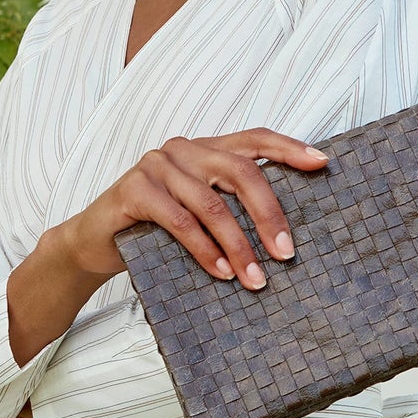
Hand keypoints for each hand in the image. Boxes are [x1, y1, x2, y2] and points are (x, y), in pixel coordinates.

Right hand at [50, 127, 329, 290]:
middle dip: (268, 214)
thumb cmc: (155, 228)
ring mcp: (155, 165)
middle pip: (240, 171)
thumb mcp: (197, 212)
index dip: (289, 148)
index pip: (254, 138)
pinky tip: (221, 273)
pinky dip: (205, 251)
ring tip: (255, 279)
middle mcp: (182, 149)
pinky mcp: (133, 189)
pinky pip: (179, 222)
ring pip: (211, 204)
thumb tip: (285, 233)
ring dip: (239, 246)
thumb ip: (229, 206)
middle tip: (286, 253)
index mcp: (204, 148)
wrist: (94, 242)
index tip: (323, 163)